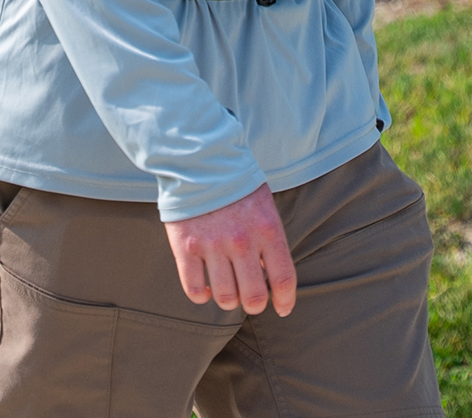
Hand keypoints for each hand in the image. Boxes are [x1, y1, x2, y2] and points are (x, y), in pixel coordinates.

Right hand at [164, 183, 296, 316]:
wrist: (200, 162)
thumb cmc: (238, 187)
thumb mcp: (265, 209)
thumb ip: (270, 242)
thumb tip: (271, 279)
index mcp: (267, 230)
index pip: (284, 279)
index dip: (286, 301)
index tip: (282, 309)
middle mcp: (241, 241)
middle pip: (254, 297)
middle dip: (255, 305)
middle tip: (251, 300)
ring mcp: (212, 245)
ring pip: (226, 298)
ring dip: (229, 301)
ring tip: (228, 291)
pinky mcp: (185, 247)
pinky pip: (194, 289)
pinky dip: (202, 296)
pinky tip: (206, 288)